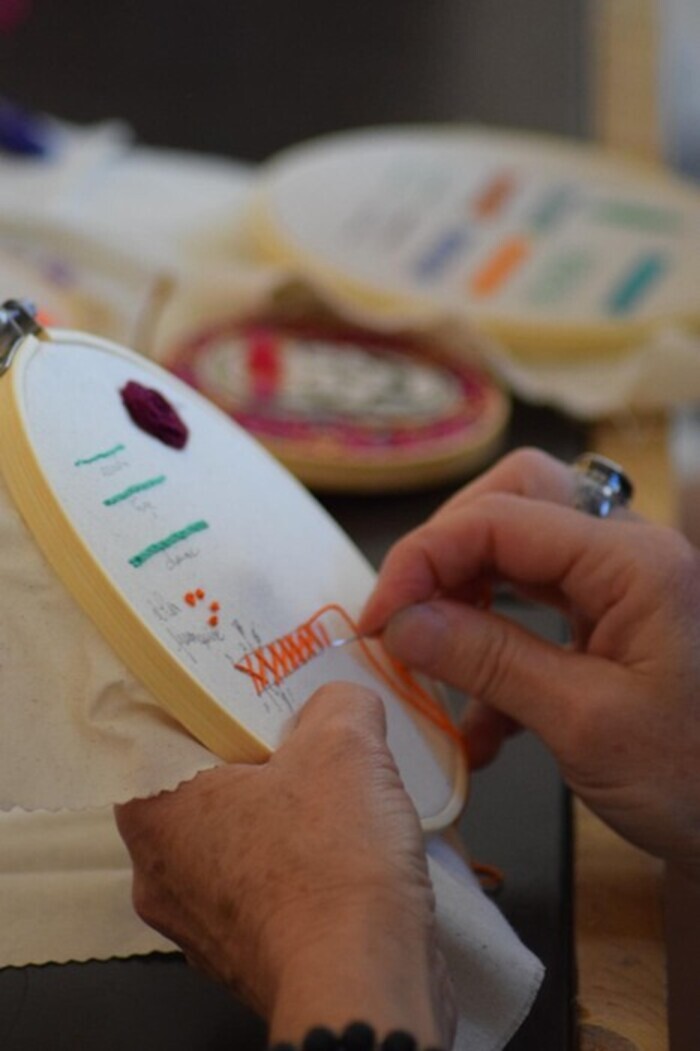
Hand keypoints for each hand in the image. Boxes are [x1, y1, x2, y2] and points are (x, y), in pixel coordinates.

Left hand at [116, 684, 453, 1045]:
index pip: (155, 735)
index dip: (201, 705)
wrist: (364, 985)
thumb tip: (340, 701)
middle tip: (293, 731)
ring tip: (327, 788)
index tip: (239, 690)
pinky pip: (259, 888)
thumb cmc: (332, 868)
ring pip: (230, 841)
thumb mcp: (344, 744)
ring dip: (275, 813)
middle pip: (197, 788)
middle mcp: (159, 874)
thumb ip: (337, 703)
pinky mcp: (243, 956)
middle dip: (248, 758)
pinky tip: (337, 847)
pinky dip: (291, 864)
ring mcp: (199, 924)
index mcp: (156, 812)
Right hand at [360, 449, 699, 880]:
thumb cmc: (696, 779)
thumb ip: (489, 661)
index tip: (377, 619)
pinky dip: (495, 642)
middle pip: (514, 502)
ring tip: (435, 661)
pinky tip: (481, 717)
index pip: (500, 518)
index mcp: (632, 562)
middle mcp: (628, 552)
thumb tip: (400, 623)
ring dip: (466, 598)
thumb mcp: (584, 724)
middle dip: (448, 553)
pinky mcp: (613, 620)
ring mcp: (622, 584)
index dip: (423, 558)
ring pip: (521, 548)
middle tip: (408, 614)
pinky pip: (536, 602)